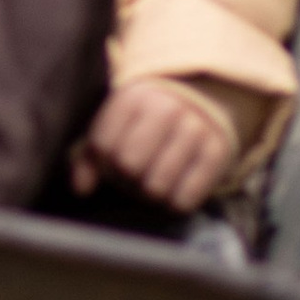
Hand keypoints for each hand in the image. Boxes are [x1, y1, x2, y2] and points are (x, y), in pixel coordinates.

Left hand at [72, 80, 235, 214]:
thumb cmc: (146, 122)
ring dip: (150, 194)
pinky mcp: (217, 152)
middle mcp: (166, 108)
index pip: (104, 145)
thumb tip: (81, 190)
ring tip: (153, 181)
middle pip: (130, 165)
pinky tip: (174, 188)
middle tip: (134, 176)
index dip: (103, 164)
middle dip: (126, 179)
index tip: (112, 163)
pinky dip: (175, 202)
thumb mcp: (117, 124)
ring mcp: (195, 129)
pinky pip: (185, 199)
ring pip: (157, 187)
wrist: (200, 101)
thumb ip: (91, 155)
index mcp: (134, 97)